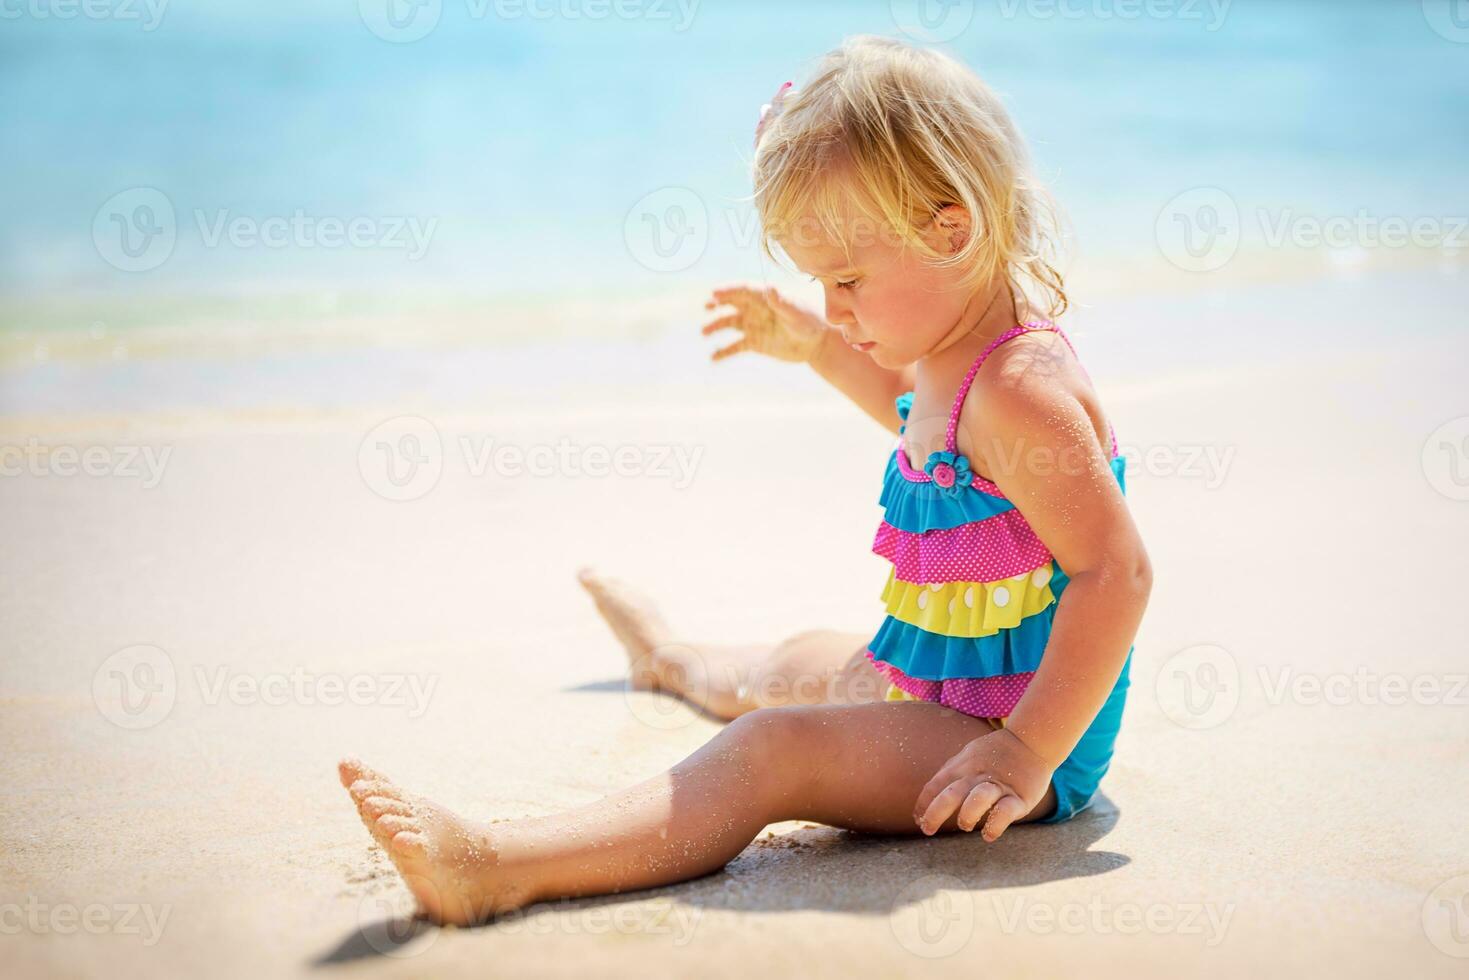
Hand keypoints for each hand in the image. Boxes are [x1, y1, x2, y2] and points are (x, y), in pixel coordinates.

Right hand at [701, 285, 830, 363]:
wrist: (815, 344)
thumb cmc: (809, 323)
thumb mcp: (796, 313)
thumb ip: (782, 302)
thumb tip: (771, 289)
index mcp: (765, 297)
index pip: (743, 290)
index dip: (728, 290)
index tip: (714, 293)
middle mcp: (756, 309)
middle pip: (732, 303)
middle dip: (718, 303)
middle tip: (707, 306)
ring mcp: (753, 325)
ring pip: (729, 323)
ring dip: (716, 326)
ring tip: (704, 332)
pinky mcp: (754, 342)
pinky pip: (735, 346)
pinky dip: (724, 351)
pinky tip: (713, 358)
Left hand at [912, 727, 1055, 841]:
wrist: (1031, 741)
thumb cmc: (995, 754)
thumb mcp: (968, 756)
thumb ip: (950, 774)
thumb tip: (928, 800)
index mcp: (962, 766)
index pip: (935, 785)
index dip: (923, 804)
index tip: (918, 820)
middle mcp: (977, 776)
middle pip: (951, 794)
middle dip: (935, 814)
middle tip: (927, 829)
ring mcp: (999, 786)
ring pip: (978, 799)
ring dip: (967, 815)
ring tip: (965, 825)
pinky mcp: (1020, 798)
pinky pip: (1005, 812)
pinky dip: (995, 825)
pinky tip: (988, 835)